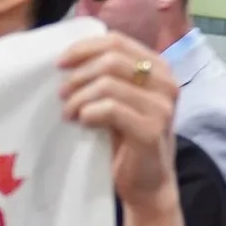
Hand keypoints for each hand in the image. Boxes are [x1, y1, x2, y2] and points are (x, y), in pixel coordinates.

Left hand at [56, 22, 179, 214]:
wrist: (147, 185)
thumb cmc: (127, 140)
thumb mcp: (119, 100)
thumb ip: (106, 77)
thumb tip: (67, 60)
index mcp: (158, 67)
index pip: (116, 41)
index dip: (83, 48)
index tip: (59, 63)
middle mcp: (166, 82)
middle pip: (111, 59)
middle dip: (78, 75)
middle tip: (61, 94)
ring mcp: (162, 106)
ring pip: (108, 83)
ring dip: (79, 97)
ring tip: (69, 113)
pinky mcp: (153, 129)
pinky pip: (111, 109)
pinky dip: (89, 113)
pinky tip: (83, 122)